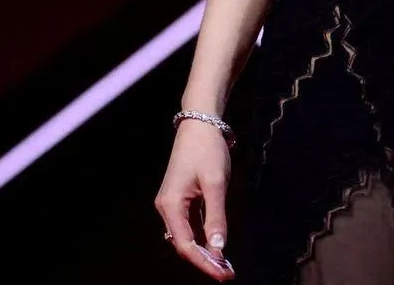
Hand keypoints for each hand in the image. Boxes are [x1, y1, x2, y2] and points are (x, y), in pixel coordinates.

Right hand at [155, 120, 235, 278]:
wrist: (199, 124)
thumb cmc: (207, 150)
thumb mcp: (216, 183)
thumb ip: (216, 217)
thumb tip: (219, 248)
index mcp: (171, 205)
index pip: (186, 245)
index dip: (205, 262)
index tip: (224, 274)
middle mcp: (166, 208)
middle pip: (183, 244)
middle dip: (205, 261)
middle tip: (227, 274)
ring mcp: (172, 204)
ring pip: (186, 236)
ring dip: (204, 252)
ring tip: (225, 266)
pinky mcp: (180, 199)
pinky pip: (189, 225)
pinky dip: (202, 238)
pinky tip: (216, 246)